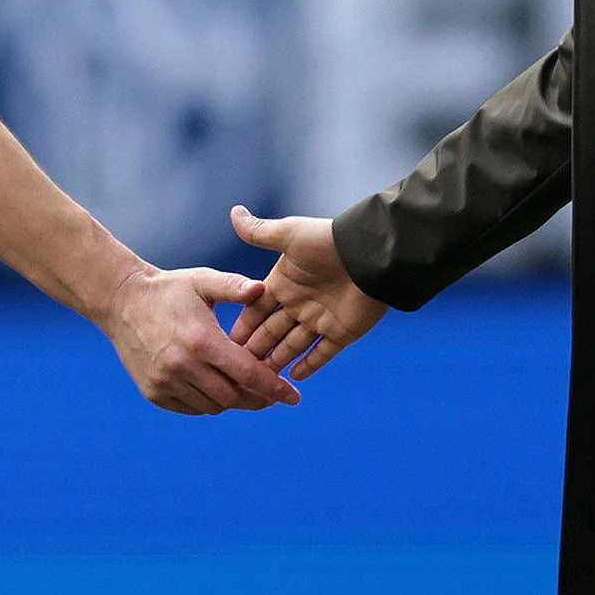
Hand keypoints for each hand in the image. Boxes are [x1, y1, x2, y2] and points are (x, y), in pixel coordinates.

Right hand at [101, 264, 297, 414]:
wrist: (122, 302)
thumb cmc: (170, 290)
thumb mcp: (203, 281)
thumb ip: (234, 286)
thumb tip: (262, 290)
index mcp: (201, 341)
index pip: (247, 374)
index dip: (273, 388)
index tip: (294, 397)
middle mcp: (182, 366)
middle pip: (233, 397)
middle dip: (258, 399)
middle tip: (273, 395)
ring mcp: (165, 382)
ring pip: (213, 406)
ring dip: (233, 400)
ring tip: (245, 389)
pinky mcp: (153, 392)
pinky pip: (192, 408)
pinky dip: (208, 403)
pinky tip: (217, 388)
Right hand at [228, 207, 388, 379]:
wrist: (370, 254)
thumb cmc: (328, 241)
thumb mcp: (289, 235)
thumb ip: (260, 231)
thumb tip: (234, 213)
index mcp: (285, 283)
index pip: (257, 309)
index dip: (243, 325)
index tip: (224, 343)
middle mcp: (300, 302)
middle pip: (272, 331)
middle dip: (255, 349)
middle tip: (234, 370)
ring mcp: (320, 319)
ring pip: (292, 345)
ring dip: (277, 360)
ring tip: (258, 381)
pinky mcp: (342, 332)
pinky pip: (322, 353)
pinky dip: (309, 365)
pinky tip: (293, 379)